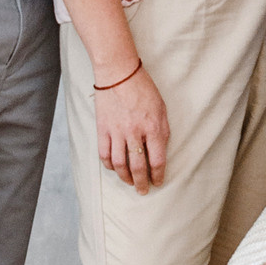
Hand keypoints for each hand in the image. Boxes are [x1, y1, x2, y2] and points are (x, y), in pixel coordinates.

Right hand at [93, 64, 169, 193]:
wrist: (118, 73)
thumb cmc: (143, 89)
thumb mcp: (162, 108)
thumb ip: (162, 131)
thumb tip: (160, 151)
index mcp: (153, 127)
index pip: (157, 160)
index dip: (158, 175)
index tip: (158, 182)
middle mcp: (135, 133)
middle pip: (138, 166)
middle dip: (141, 183)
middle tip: (143, 191)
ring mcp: (117, 132)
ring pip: (120, 164)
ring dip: (125, 177)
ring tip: (129, 182)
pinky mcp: (103, 129)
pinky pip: (105, 154)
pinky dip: (109, 165)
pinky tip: (114, 168)